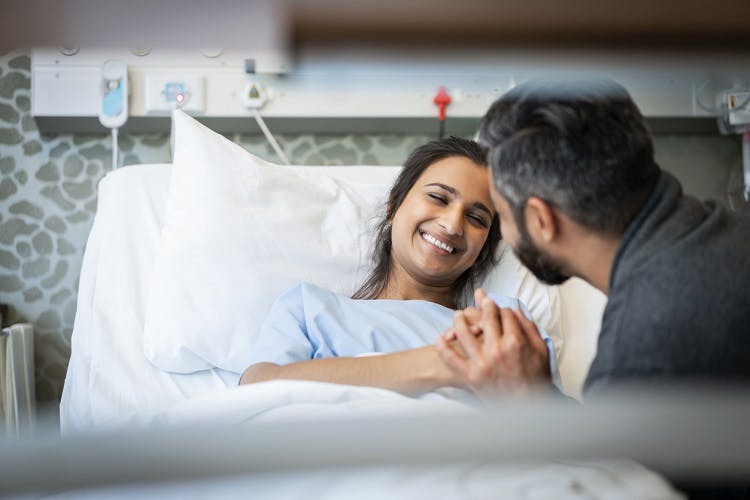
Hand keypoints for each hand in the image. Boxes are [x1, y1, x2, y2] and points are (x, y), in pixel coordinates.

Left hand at [435, 290, 550, 397]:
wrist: (528, 407)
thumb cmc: (536, 379)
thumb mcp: (541, 351)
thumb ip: (529, 328)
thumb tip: (515, 310)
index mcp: (516, 341)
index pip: (504, 314)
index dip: (501, 308)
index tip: (498, 307)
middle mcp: (497, 349)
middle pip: (485, 318)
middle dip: (483, 306)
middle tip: (480, 302)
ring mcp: (482, 362)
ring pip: (464, 332)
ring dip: (459, 320)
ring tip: (458, 315)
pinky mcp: (471, 376)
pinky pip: (451, 359)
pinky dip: (443, 347)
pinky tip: (439, 338)